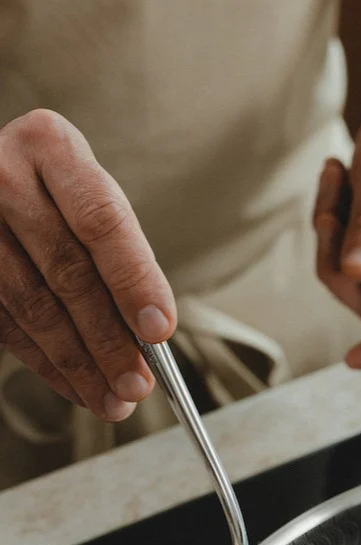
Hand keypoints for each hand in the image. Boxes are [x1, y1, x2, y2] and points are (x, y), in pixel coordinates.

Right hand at [0, 109, 175, 419]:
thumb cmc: (54, 192)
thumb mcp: (88, 195)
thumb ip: (119, 253)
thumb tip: (148, 336)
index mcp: (50, 145)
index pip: (102, 221)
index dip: (133, 280)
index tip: (159, 331)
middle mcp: (1, 174)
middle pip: (67, 271)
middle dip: (108, 339)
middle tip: (137, 385)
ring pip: (32, 305)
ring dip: (78, 363)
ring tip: (112, 399)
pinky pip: (6, 323)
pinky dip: (45, 362)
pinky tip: (75, 384)